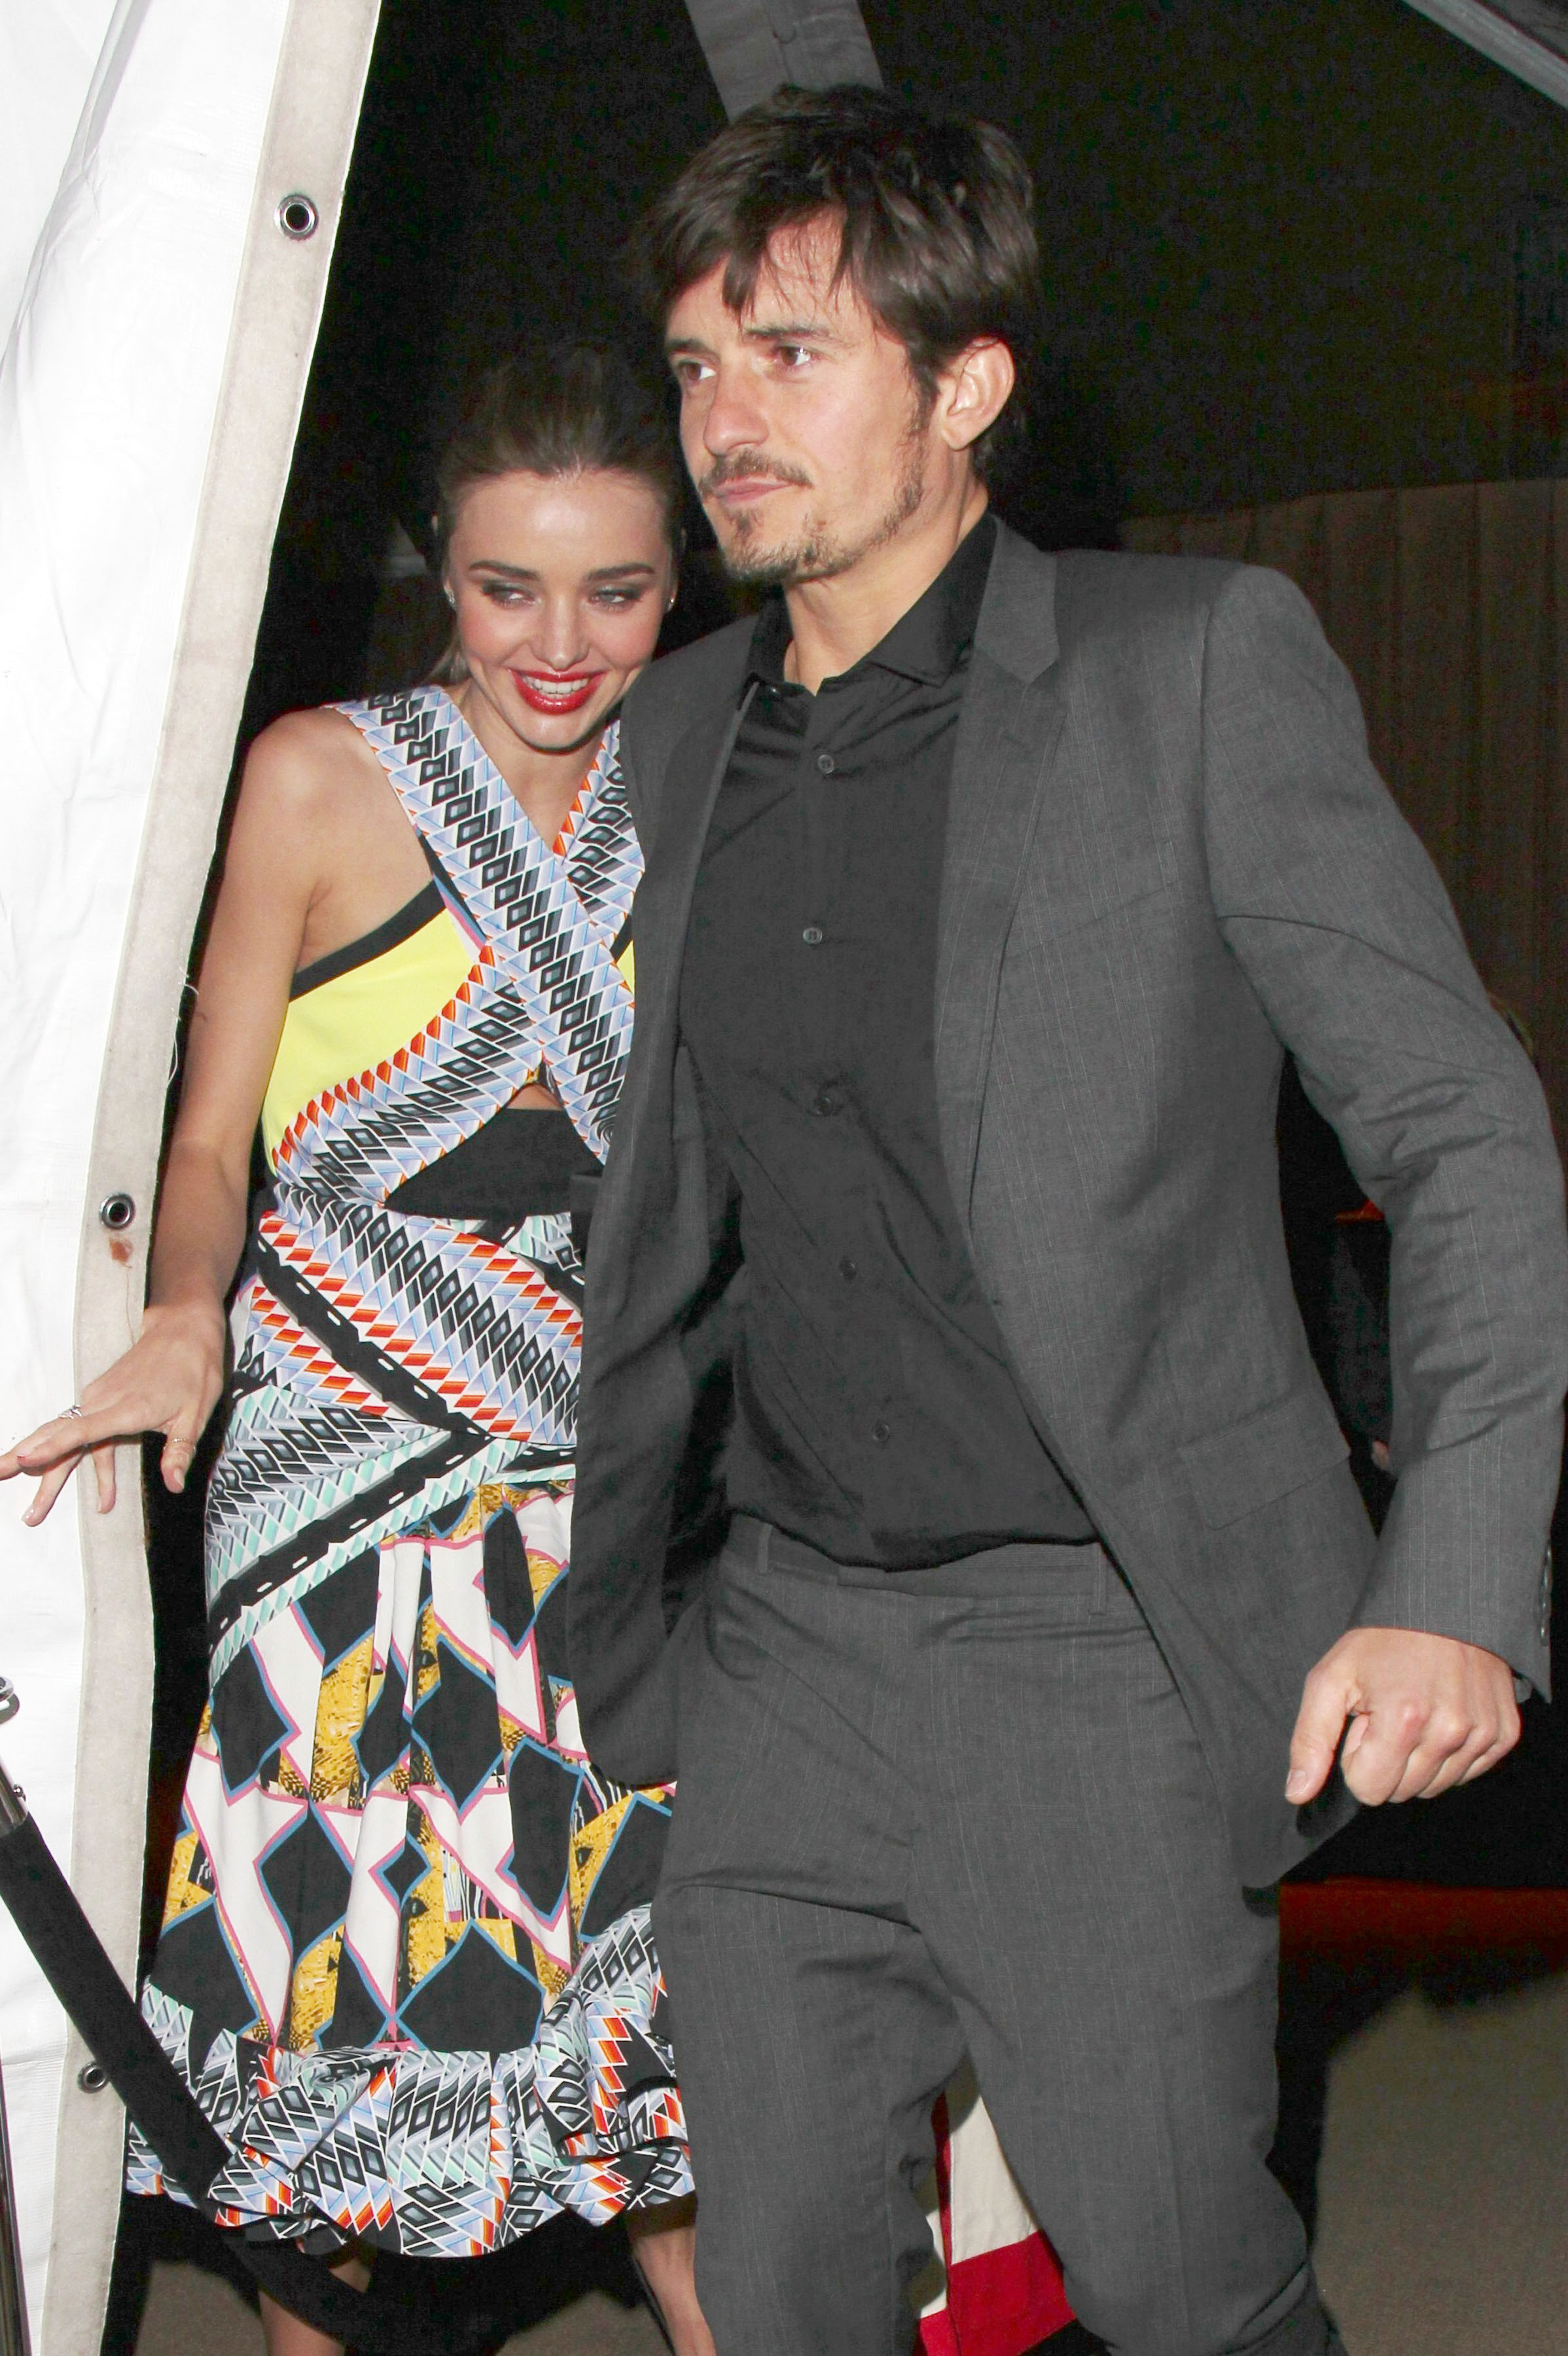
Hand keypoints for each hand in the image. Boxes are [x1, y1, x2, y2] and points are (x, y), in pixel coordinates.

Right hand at [0, 1298, 227, 1523]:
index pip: (84, 1432)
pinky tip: (77, 1483)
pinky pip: (80, 1430)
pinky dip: (68, 1454)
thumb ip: (179, 1451)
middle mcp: (105, 1402)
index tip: (25, 1459)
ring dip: (40, 1460)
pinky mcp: (99, 1397)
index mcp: (128, 1409)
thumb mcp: (196, 1414)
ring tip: (12, 1483)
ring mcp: (98, 1398)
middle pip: (60, 1436)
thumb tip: (174, 1485)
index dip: (54, 1448)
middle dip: (28, 1460)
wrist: (182, 1328)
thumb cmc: (194, 1369)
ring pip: (62, 1433)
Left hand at [1286, 1626, 1520, 1805]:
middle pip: (1402, 1792)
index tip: (1365, 1721)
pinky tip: (1441, 1715)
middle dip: (1387, 1759)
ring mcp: (1482, 1734)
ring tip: (1415, 1709)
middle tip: (1388, 1711)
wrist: (1441, 1604)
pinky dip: (1449, 1753)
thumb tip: (1298, 1793)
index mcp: (1403, 1719)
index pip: (1370, 1790)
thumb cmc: (1381, 1640)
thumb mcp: (1331, 1678)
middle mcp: (1449, 1731)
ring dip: (1417, 1758)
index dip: (1357, 1758)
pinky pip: (1466, 1773)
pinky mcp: (1503, 1734)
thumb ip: (1310, 1740)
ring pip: (1435, 1786)